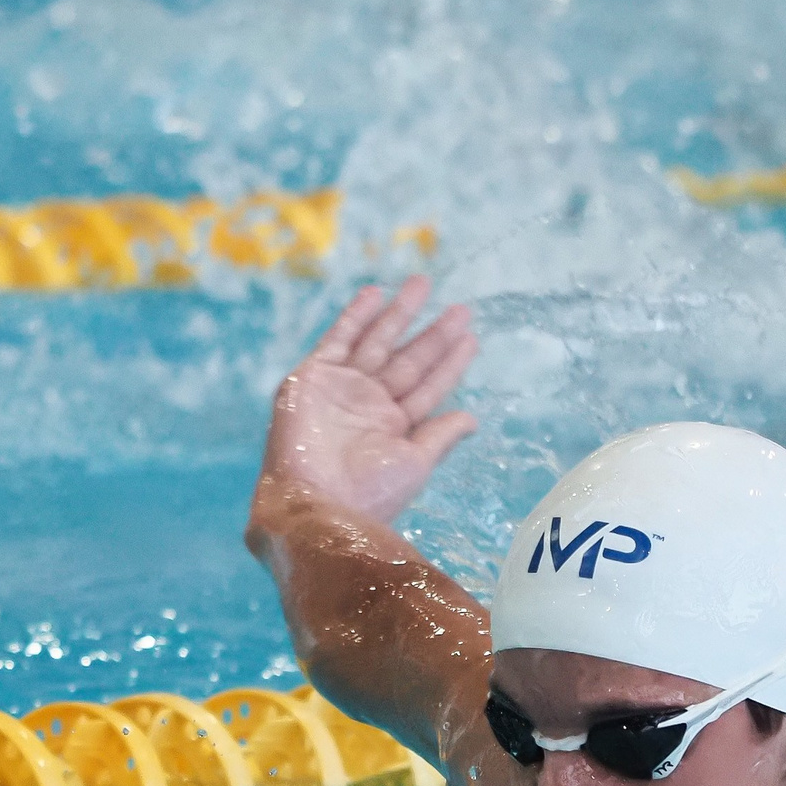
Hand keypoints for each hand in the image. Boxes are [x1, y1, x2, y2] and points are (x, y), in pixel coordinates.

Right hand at [261, 278, 478, 527]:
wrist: (317, 502)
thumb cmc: (369, 492)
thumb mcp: (415, 462)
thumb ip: (441, 436)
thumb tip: (472, 418)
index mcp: (396, 427)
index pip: (429, 386)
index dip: (450, 363)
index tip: (471, 339)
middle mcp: (370, 404)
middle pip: (408, 360)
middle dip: (433, 334)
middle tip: (462, 309)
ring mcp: (342, 388)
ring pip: (378, 342)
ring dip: (399, 313)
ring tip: (423, 284)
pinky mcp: (313, 377)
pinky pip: (338, 340)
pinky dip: (355, 317)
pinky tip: (375, 294)